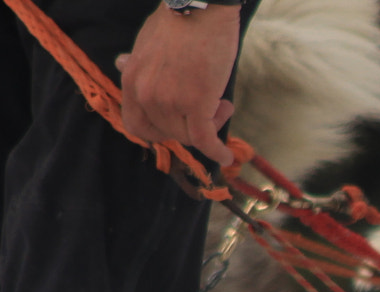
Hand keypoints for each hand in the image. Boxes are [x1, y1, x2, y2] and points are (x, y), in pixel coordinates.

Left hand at [115, 4, 241, 163]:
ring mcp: (169, 102)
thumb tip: (122, 64)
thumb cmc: (178, 21)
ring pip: (190, 136)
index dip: (158, 131)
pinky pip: (205, 140)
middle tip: (212, 108)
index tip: (176, 123)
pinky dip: (217, 152)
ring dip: (211, 127)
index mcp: (131, 81)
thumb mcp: (145, 43)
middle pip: (169, 133)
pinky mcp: (195, 104)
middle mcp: (145, 95)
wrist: (198, 9)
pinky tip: (226, 157)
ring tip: (224, 106)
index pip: (137, 125)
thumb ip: (137, 62)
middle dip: (192, 126)